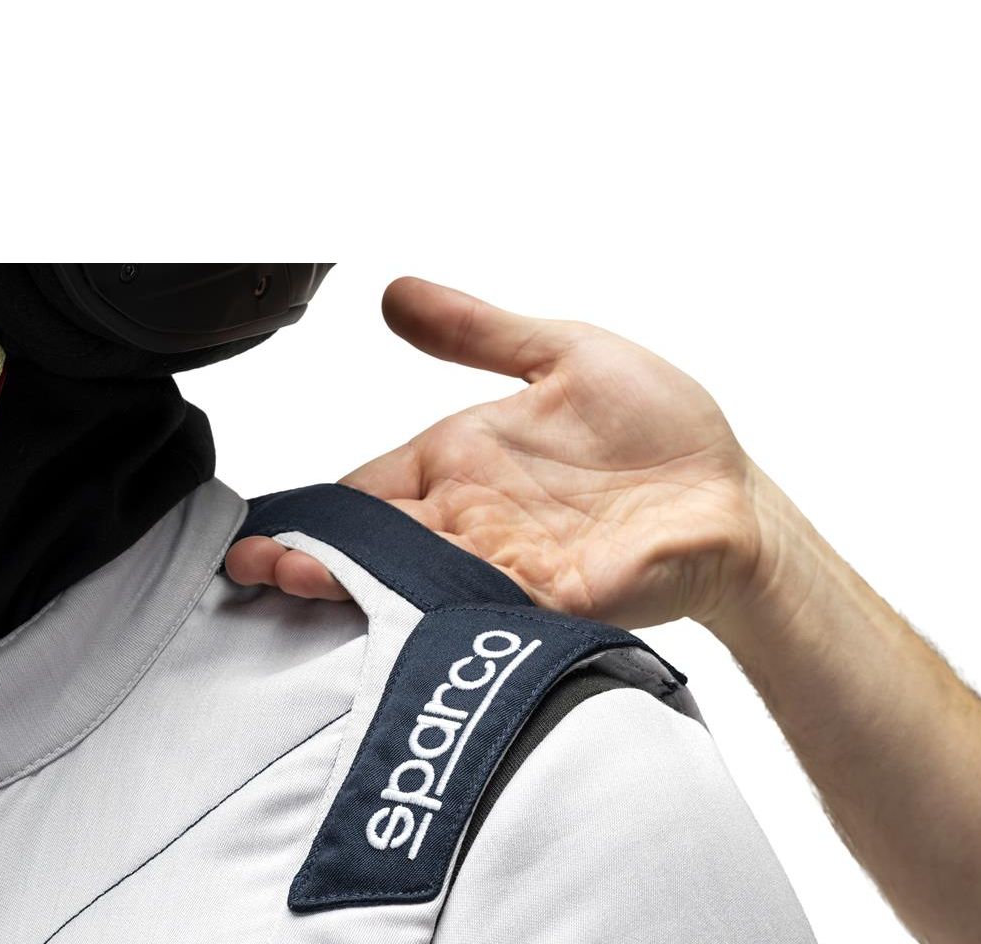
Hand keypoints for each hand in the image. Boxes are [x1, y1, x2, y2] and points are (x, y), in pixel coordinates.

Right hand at [224, 277, 774, 630]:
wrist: (730, 498)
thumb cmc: (662, 430)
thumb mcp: (563, 352)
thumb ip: (478, 331)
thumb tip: (395, 293)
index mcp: (461, 461)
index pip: (367, 487)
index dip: (317, 506)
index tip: (263, 524)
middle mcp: (471, 519)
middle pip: (374, 542)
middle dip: (309, 554)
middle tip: (250, 566)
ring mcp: (505, 565)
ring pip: (412, 579)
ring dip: (353, 585)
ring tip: (292, 583)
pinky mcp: (548, 602)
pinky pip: (480, 607)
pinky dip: (432, 611)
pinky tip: (384, 612)